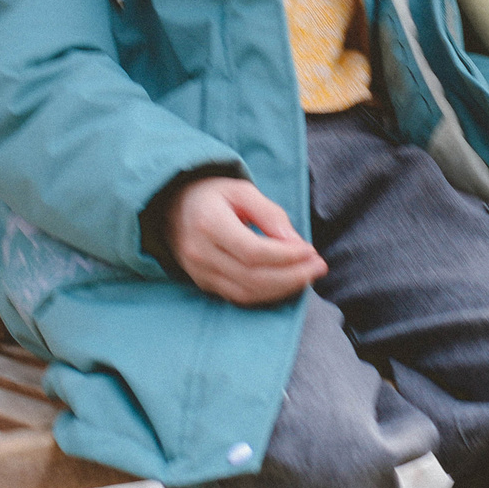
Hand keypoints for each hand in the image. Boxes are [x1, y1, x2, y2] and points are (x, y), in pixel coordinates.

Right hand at [163, 177, 325, 305]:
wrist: (170, 207)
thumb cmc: (211, 195)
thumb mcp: (241, 190)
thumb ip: (269, 213)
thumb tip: (295, 242)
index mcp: (208, 223)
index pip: (252, 251)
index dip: (286, 256)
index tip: (310, 250)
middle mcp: (200, 253)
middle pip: (252, 277)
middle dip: (292, 276)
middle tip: (319, 267)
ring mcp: (199, 272)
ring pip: (247, 293)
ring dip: (283, 289)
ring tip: (308, 276)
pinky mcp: (203, 284)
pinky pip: (239, 297)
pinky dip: (267, 294)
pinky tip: (286, 283)